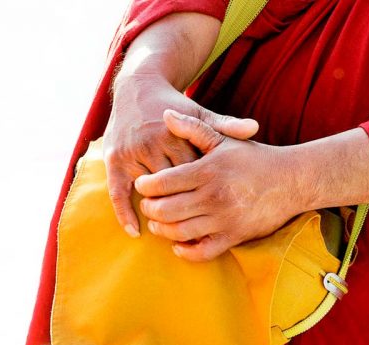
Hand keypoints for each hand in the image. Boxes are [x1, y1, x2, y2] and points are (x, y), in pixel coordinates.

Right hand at [102, 74, 258, 236]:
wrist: (137, 87)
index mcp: (175, 134)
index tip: (216, 211)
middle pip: (170, 185)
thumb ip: (225, 124)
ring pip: (147, 191)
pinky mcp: (114, 160)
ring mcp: (131, 154)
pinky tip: (136, 231)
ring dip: (157, 213)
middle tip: (197, 226)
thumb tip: (254, 128)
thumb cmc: (176, 104)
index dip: (204, 193)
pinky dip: (125, 213)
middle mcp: (151, 144)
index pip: (193, 172)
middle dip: (183, 206)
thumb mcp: (200, 112)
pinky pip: (118, 193)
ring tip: (172, 232)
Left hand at [134, 110, 303, 261]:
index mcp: (208, 171)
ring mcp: (224, 219)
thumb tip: (165, 114)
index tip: (143, 185)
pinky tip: (178, 244)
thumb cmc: (253, 159)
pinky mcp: (234, 237)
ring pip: (179, 232)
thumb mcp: (223, 140)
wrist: (291, 181)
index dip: (146, 186)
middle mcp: (213, 197)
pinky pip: (202, 252)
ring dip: (162, 230)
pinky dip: (185, 252)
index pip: (163, 182)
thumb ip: (193, 128)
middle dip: (149, 209)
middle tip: (146, 205)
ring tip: (157, 223)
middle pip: (166, 210)